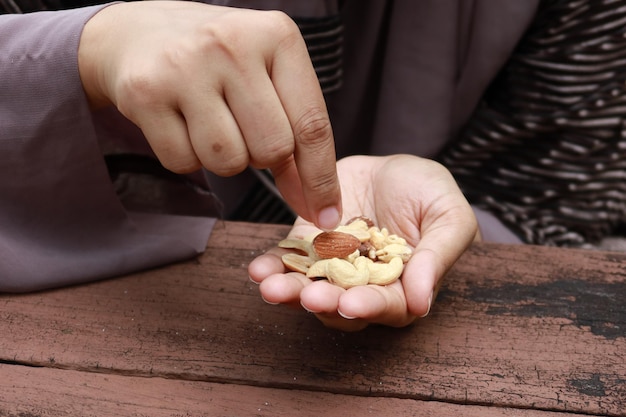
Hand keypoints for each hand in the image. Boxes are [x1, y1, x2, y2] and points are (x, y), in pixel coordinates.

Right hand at [78, 1, 340, 229]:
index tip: (327, 216)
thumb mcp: (266, 77)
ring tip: (210, 121)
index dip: (322, 179)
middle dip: (263, 157)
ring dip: (224, 159)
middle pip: (272, 149)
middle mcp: (232, 45)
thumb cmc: (218, 61)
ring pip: (228, 162)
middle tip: (243, 129)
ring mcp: (185, 67)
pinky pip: (184, 163)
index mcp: (277, 36)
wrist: (139, 33)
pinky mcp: (145, 93)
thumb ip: (296, 135)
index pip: (312, 125)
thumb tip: (320, 208)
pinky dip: (187, 157)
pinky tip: (180, 123)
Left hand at [248, 154, 478, 330]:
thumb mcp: (449, 215)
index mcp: (403, 286)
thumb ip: (439, 256)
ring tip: (272, 288)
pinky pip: (288, 261)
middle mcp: (364, 284)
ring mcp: (332, 266)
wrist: (392, 166)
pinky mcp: (307, 245)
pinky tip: (259, 270)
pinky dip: (273, 267)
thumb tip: (421, 303)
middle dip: (324, 302)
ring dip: (290, 293)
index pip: (388, 306)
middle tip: (309, 297)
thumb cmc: (429, 192)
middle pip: (342, 305)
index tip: (352, 303)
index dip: (370, 306)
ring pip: (309, 288)